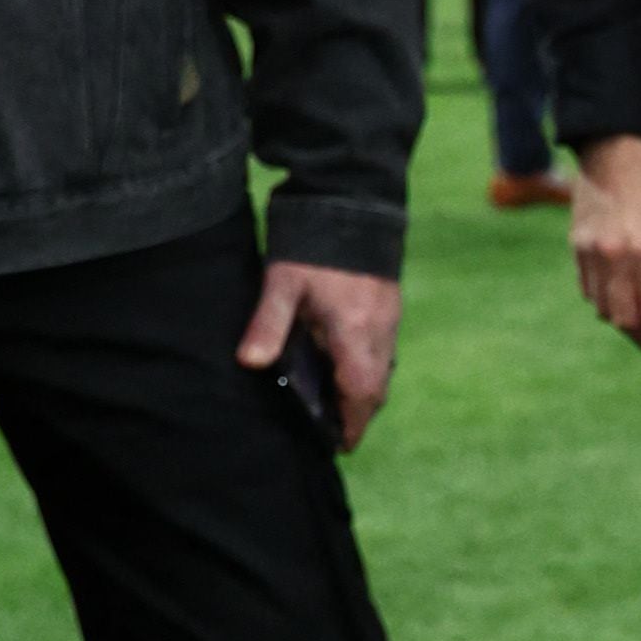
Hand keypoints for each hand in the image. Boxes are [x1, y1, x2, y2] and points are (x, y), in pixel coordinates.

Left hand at [238, 255, 400, 448]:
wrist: (351, 196)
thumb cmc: (313, 243)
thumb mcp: (282, 282)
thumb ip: (268, 324)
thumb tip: (251, 363)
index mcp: (354, 330)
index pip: (361, 392)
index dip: (352, 423)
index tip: (340, 445)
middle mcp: (379, 328)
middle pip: (377, 387)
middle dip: (359, 413)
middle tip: (335, 431)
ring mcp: (388, 315)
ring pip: (383, 368)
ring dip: (364, 391)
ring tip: (337, 403)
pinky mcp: (388, 303)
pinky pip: (384, 349)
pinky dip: (369, 367)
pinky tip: (346, 363)